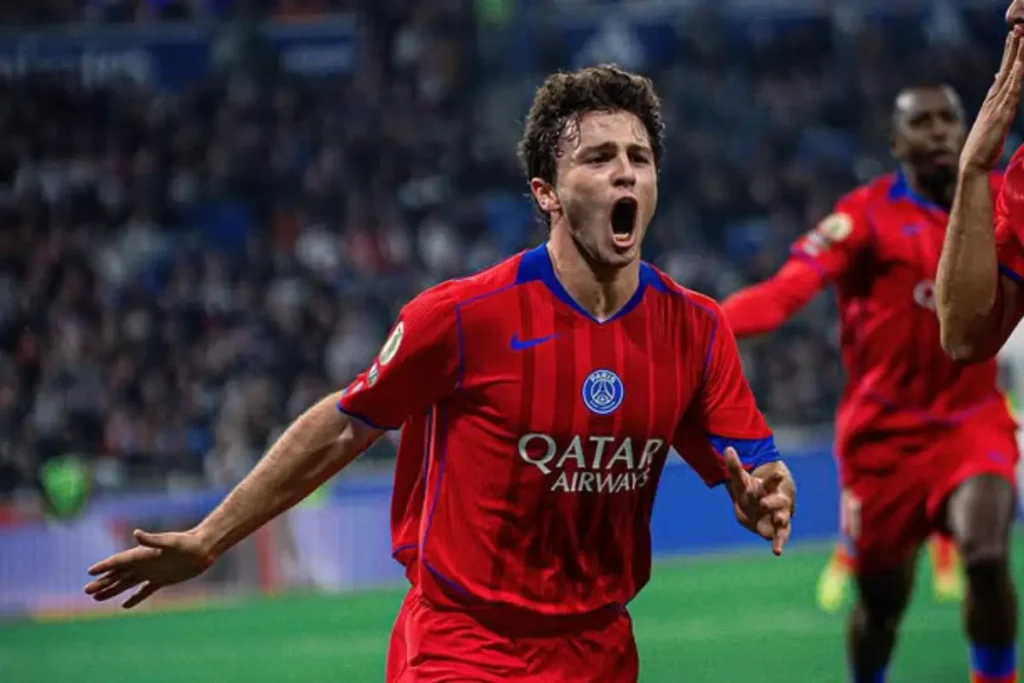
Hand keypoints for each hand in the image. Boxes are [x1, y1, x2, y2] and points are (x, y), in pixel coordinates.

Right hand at [84, 529, 214, 607]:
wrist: (204, 549)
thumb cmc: (187, 543)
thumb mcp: (170, 542)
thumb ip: (152, 540)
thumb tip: (136, 534)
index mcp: (143, 554)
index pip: (119, 561)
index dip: (104, 566)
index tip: (90, 572)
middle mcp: (145, 563)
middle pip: (119, 574)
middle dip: (103, 582)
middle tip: (87, 591)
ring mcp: (152, 572)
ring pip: (127, 583)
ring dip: (113, 590)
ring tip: (97, 598)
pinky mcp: (162, 580)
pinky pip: (144, 591)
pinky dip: (134, 598)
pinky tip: (124, 605)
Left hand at [724, 448, 792, 555]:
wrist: (760, 507)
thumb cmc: (752, 492)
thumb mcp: (741, 480)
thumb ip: (735, 467)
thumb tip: (727, 449)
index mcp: (768, 488)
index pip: (772, 482)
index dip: (774, 479)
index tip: (779, 474)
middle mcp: (776, 502)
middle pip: (777, 502)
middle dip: (773, 503)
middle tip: (765, 504)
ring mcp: (779, 516)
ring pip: (782, 520)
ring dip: (780, 521)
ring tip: (778, 522)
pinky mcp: (777, 530)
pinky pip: (781, 537)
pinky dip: (779, 543)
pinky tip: (776, 551)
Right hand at [960, 27, 1023, 173]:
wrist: (973, 163)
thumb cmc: (982, 147)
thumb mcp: (989, 124)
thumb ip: (994, 107)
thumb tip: (996, 93)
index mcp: (991, 102)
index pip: (1001, 74)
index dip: (1007, 56)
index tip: (1012, 38)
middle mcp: (993, 101)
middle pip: (1004, 70)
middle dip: (1011, 50)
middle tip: (1015, 30)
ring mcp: (997, 107)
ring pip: (1009, 77)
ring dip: (1015, 57)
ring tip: (1020, 39)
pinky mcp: (1001, 115)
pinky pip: (1011, 92)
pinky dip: (1016, 77)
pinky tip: (1019, 65)